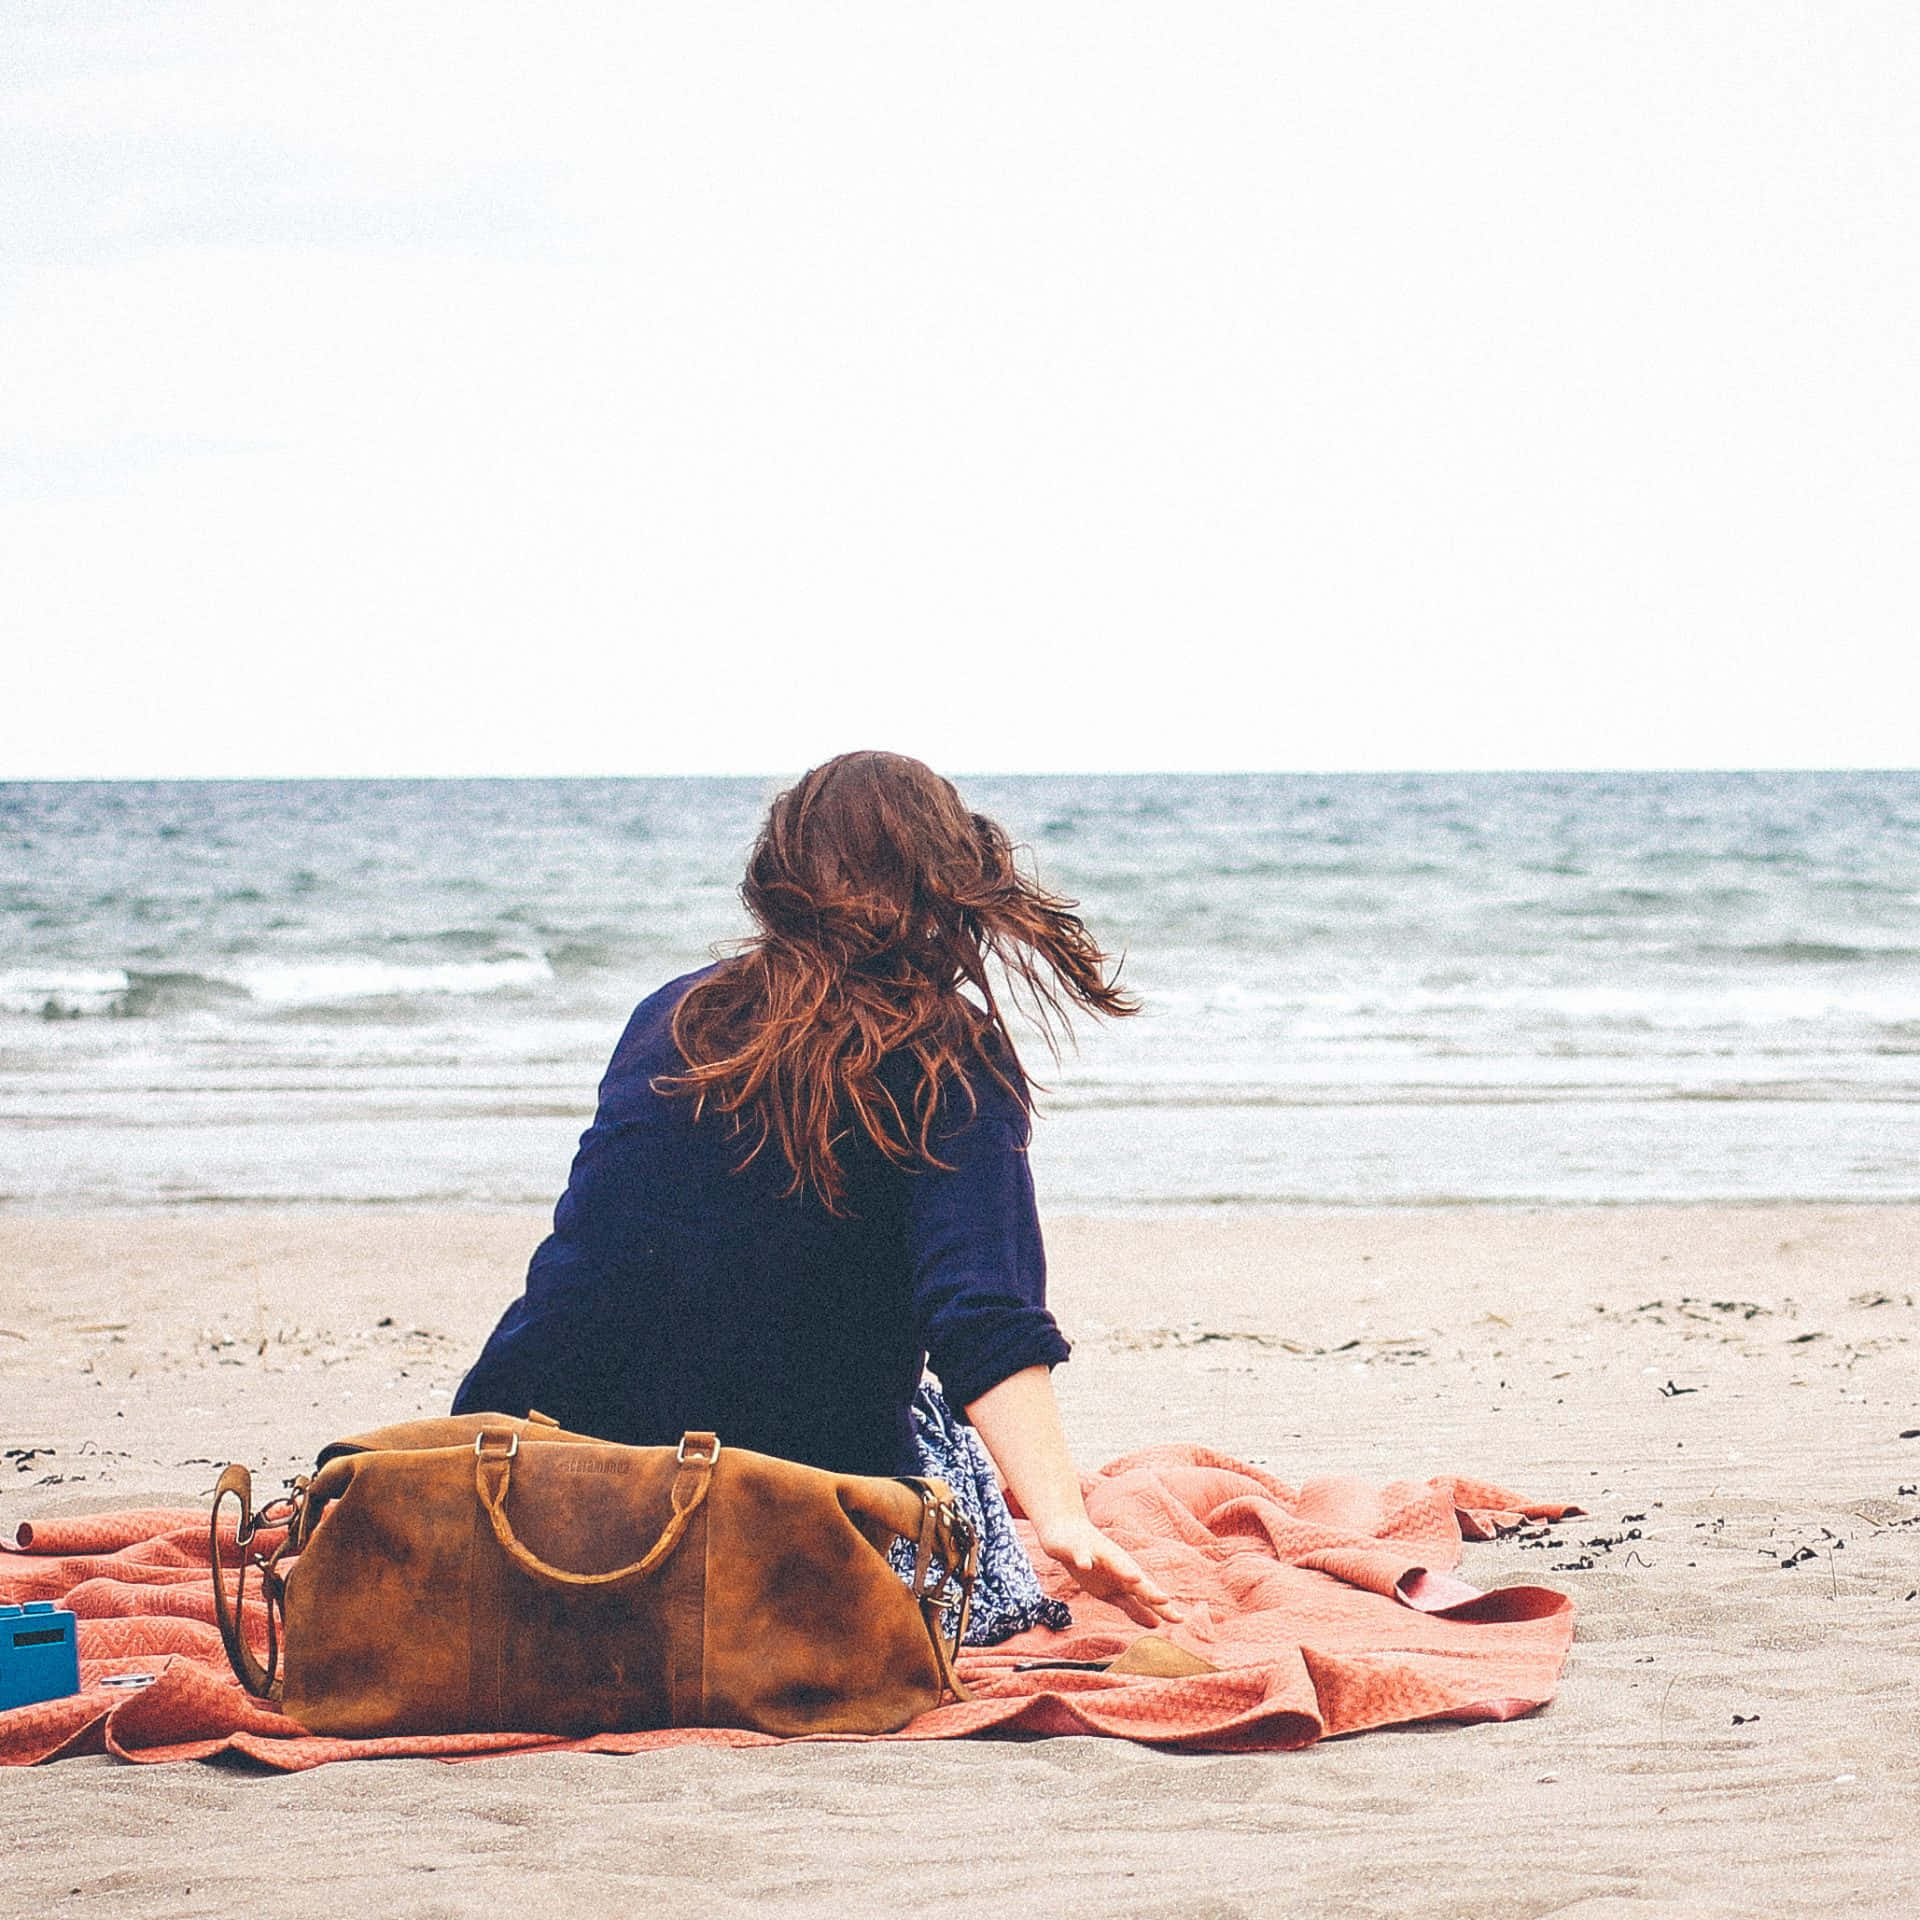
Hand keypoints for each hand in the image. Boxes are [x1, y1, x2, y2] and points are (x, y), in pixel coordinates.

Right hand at [1034, 1516, 1184, 1628]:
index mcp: (1126, 1579)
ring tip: (1136, 1579)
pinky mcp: (1078, 1549)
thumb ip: (1135, 1607)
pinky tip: (1085, 1565)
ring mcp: (1098, 1555)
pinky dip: (1084, 1559)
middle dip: (1149, 1590)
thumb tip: (1157, 1624)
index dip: (1162, 1607)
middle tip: (1165, 1600)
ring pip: (1113, 1563)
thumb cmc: (1094, 1564)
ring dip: (1124, 1570)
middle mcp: (1118, 1566)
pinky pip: (1082, 1555)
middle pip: (1136, 1580)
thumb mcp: (1113, 1592)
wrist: (1066, 1532)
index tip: (1180, 1620)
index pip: (1147, 1596)